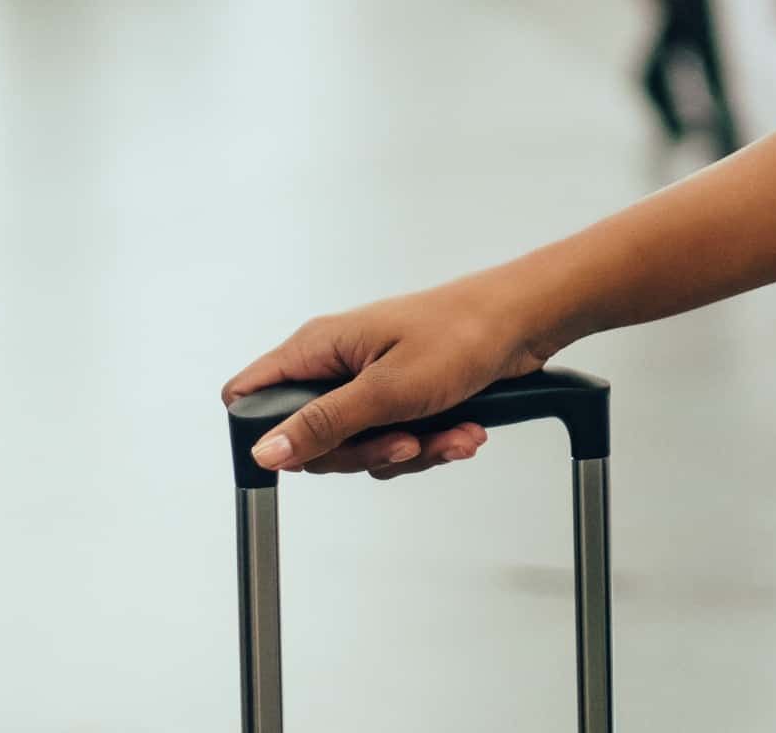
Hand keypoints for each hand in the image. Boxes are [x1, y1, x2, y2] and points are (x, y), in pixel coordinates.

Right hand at [224, 277, 547, 477]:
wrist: (523, 323)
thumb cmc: (461, 332)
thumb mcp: (387, 390)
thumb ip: (323, 423)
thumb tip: (265, 450)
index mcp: (319, 347)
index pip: (252, 395)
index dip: (268, 433)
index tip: (313, 449)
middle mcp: (337, 365)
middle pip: (312, 440)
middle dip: (362, 451)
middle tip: (403, 438)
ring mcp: (369, 385)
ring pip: (360, 448)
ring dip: (409, 451)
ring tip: (447, 432)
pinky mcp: (401, 401)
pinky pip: (396, 444)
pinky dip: (431, 445)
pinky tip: (461, 432)